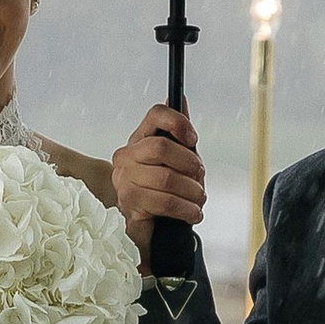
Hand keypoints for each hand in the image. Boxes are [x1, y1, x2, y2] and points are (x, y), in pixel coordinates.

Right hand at [110, 105, 205, 266]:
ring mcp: (124, 180)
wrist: (151, 226)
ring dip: (192, 191)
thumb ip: (178, 131)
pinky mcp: (130, 204)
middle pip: (160, 147)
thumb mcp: (177, 159)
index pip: (155, 114)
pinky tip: (193, 212)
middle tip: (199, 177)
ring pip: (166, 178)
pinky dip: (186, 209)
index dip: (178, 121)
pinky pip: (165, 202)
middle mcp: (126, 156)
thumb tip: (180, 98)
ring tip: (198, 199)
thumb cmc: (163, 189)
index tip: (193, 138)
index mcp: (139, 139)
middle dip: (189, 163)